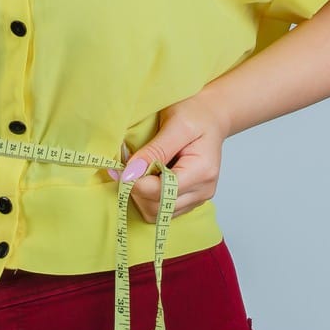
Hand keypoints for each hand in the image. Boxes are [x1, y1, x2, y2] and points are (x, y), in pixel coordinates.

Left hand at [106, 93, 229, 219]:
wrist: (210, 117)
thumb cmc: (195, 115)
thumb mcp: (175, 124)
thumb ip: (154, 150)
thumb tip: (131, 172)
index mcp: (202, 172)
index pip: (160, 192)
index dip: (135, 182)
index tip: (120, 167)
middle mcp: (203, 191)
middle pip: (157, 208)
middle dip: (136, 189)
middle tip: (128, 166)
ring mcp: (197, 198)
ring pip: (156, 214)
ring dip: (140, 195)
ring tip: (139, 170)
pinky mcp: (189, 200)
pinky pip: (161, 210)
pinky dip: (148, 197)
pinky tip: (148, 177)